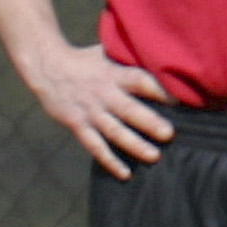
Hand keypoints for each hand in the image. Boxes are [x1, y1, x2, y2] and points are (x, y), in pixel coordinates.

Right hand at [29, 40, 174, 178]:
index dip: (159, 89)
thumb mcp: (106, 52)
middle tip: (169, 133)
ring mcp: (90, 112)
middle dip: (149, 122)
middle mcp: (103, 94)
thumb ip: (129, 59)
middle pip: (128, 109)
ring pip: (113, 131)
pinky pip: (94, 146)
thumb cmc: (84, 60)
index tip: (181, 99)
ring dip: (133, 144)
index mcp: (113, 74)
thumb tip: (161, 57)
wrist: (45, 67)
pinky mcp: (77, 124)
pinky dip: (109, 160)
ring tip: (154, 156)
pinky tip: (125, 173)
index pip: (139, 80)